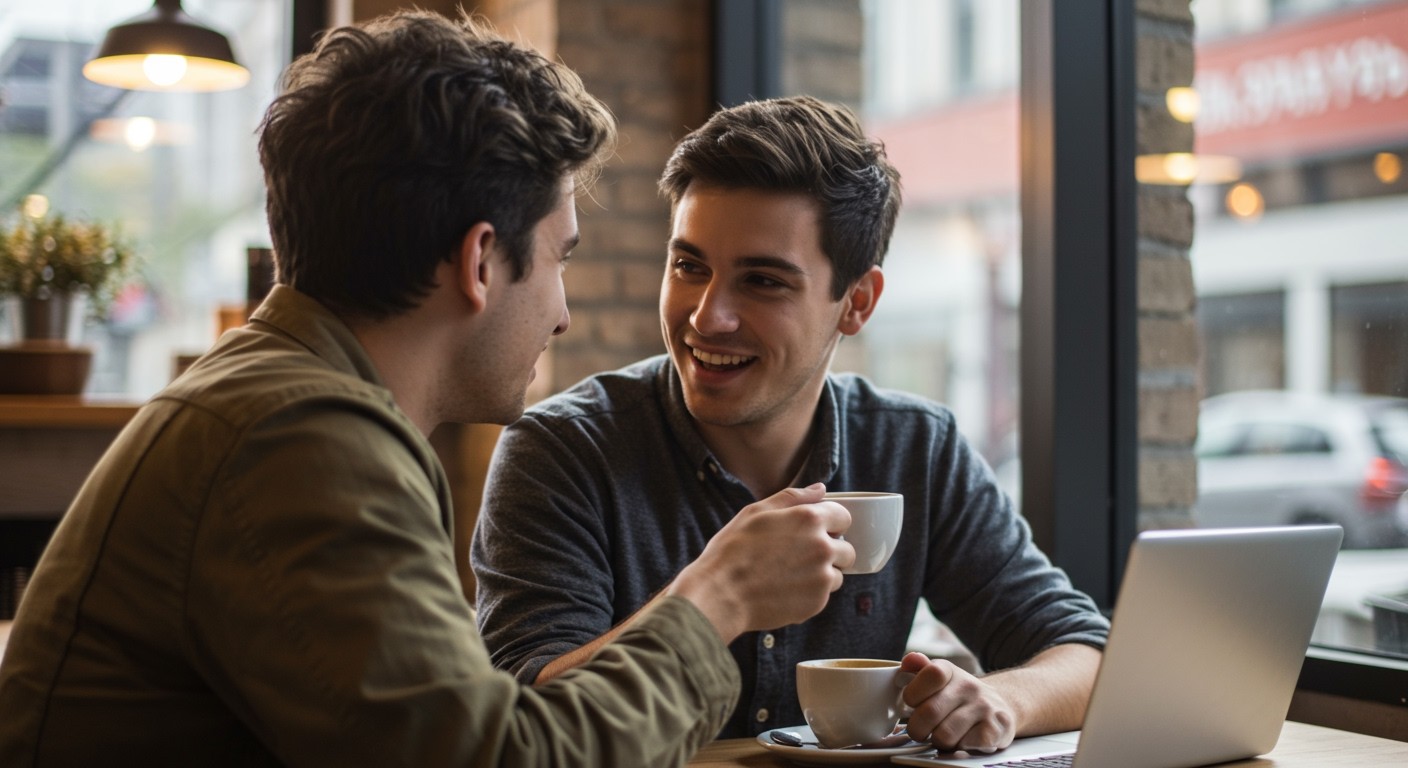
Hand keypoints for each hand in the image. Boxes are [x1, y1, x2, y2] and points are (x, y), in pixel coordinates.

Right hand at [667, 483, 854, 642]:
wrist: (720, 594)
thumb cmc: (733, 550)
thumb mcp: (756, 512)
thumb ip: (793, 497)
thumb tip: (821, 489)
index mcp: (809, 519)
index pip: (844, 517)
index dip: (830, 523)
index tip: (815, 531)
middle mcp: (822, 547)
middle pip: (847, 549)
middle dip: (830, 551)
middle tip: (801, 557)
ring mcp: (822, 578)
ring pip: (837, 575)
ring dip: (822, 574)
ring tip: (790, 576)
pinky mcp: (817, 603)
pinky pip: (824, 596)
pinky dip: (810, 594)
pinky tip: (785, 590)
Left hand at [899, 651, 1017, 753]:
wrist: (999, 709)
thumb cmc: (960, 697)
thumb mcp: (940, 680)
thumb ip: (919, 670)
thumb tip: (908, 660)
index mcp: (950, 671)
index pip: (932, 674)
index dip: (914, 694)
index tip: (913, 704)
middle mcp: (970, 686)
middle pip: (930, 712)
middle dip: (918, 729)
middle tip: (920, 731)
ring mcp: (984, 708)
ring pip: (944, 735)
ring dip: (938, 741)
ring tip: (944, 735)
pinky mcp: (995, 730)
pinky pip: (963, 747)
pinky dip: (958, 749)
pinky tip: (962, 740)